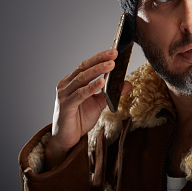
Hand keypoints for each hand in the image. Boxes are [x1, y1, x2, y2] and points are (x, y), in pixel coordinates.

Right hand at [45, 49, 131, 168]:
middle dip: (99, 60)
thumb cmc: (79, 119)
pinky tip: (101, 82)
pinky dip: (91, 88)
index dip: (99, 57)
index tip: (113, 51)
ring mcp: (64, 95)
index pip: (86, 65)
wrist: (67, 139)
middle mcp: (66, 85)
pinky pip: (79, 94)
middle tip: (113, 54)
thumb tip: (127, 83)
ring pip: (82, 79)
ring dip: (97, 71)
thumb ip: (111, 93)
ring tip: (110, 65)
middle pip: (83, 68)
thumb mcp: (99, 104)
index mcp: (72, 82)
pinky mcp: (65, 106)